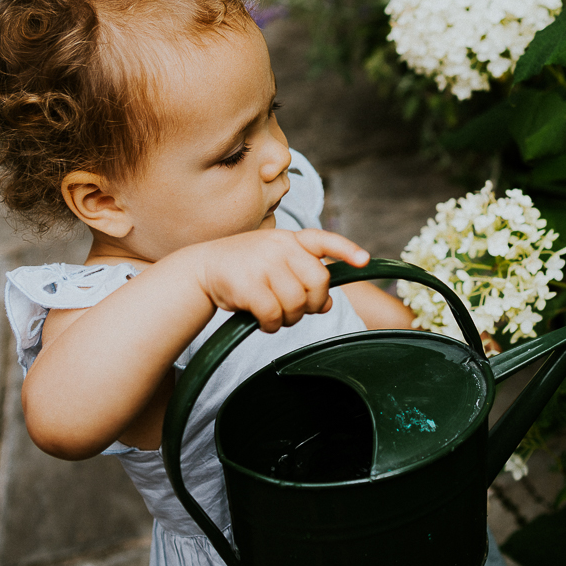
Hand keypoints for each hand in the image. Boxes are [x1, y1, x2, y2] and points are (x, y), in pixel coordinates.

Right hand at [188, 229, 369, 332]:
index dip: (347, 250)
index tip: (364, 261)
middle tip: (298, 309)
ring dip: (289, 318)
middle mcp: (279, 247)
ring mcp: (263, 264)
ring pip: (297, 303)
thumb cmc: (246, 269)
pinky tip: (262, 322)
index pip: (324, 240)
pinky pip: (274, 315)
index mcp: (289, 239)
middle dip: (313, 302)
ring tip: (275, 315)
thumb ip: (303, 279)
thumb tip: (328, 304)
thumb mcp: (276, 265)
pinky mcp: (249, 285)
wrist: (202, 269)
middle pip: (318, 281)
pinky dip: (272, 325)